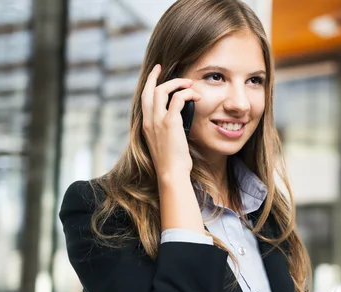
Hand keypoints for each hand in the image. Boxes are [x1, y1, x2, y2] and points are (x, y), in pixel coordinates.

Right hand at [141, 64, 200, 178]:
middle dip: (157, 76)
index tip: (156, 73)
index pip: (144, 99)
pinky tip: (196, 96)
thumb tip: (177, 123)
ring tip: (189, 84)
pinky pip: (177, 99)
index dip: (149, 83)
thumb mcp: (164, 144)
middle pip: (150, 90)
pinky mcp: (170, 123)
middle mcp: (149, 121)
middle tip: (167, 69)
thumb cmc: (171, 163)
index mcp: (146, 125)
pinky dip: (187, 93)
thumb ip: (166, 131)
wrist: (171, 173)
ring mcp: (158, 121)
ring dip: (177, 83)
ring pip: (162, 91)